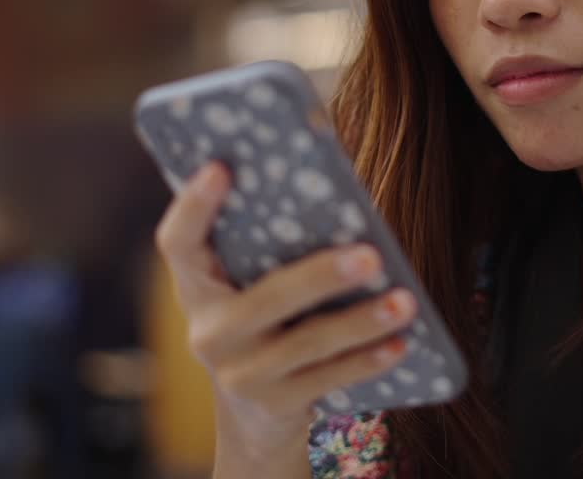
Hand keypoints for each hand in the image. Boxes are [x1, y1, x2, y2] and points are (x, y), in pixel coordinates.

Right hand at [154, 163, 416, 462]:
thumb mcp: (252, 282)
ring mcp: (239, 374)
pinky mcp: (273, 405)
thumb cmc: (268, 315)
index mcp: (197, 285)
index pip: (178, 241)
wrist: (255, 412)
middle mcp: (208, 331)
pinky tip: (399, 343)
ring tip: (404, 301)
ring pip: (307, 343)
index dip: (192, 206)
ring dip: (361, 321)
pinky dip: (367, 360)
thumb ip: (276, 244)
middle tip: (372, 256)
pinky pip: (328, 379)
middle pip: (265, 300)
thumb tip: (339, 199)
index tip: (220, 169)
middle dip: (321, 277)